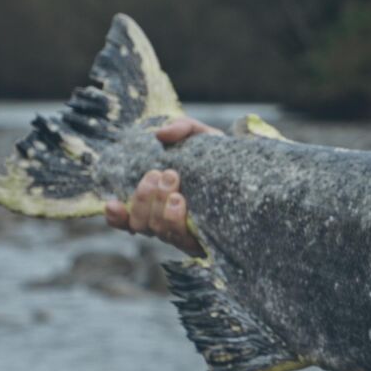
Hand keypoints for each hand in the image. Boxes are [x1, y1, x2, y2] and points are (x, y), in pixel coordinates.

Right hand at [104, 118, 221, 256]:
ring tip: (173, 179)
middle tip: (162, 173)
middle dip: (144, 197)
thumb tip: (160, 135)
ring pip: (159, 231)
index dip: (116, 217)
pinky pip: (183, 240)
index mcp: (159, 204)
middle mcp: (169, 222)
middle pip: (141, 224)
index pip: (129, 220)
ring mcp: (188, 234)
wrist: (258, 171)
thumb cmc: (220, 156)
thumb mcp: (201, 137)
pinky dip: (175, 219)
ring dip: (159, 205)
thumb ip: (181, 129)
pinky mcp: (207, 241)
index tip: (113, 202)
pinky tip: (179, 201)